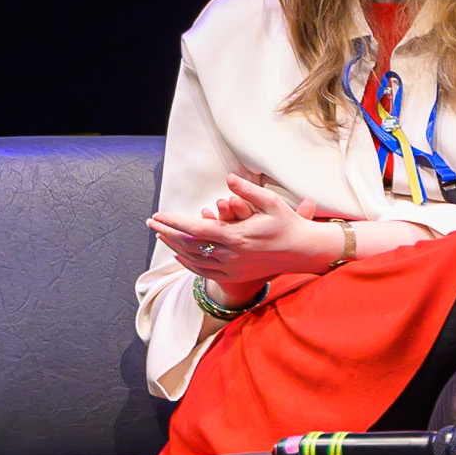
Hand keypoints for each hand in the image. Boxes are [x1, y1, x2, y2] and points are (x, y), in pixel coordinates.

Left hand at [147, 172, 343, 300]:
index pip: (196, 229)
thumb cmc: (288, 224)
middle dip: (167, 233)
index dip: (174, 222)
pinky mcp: (236, 276)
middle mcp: (231, 256)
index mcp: (237, 237)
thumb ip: (247, 190)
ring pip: (194, 261)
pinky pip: (205, 273)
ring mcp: (233, 269)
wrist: (304, 252)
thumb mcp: (271, 202)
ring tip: (161, 236)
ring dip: (175, 248)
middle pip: (189, 246)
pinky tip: (180, 255)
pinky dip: (189, 264)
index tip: (158, 215)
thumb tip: (229, 177)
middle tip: (151, 223)